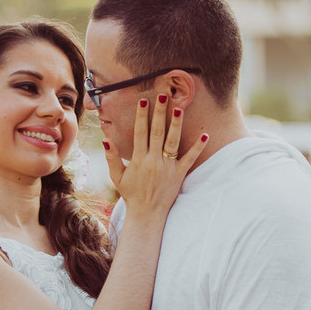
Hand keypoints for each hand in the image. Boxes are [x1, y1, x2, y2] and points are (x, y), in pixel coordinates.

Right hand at [104, 93, 205, 217]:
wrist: (147, 214)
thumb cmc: (131, 194)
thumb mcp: (117, 176)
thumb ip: (112, 157)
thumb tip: (106, 139)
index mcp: (139, 159)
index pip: (140, 133)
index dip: (141, 116)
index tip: (143, 101)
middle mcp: (154, 161)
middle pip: (157, 132)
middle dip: (159, 113)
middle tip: (162, 95)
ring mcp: (168, 167)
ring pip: (173, 141)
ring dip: (176, 124)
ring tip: (179, 107)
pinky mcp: (179, 175)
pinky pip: (190, 159)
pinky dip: (197, 147)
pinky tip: (205, 135)